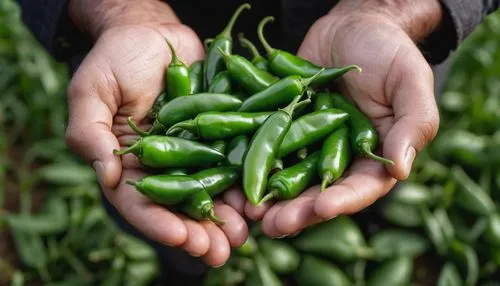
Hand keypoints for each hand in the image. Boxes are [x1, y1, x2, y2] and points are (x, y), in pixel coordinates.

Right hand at [65, 0, 247, 265]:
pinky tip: (259, 203)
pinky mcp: (219, 135)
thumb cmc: (115, 59)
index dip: (159, 223)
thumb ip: (91, 134)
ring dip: (227, 219)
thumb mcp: (91, 91)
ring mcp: (193, 152)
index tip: (182, 238)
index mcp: (128, 163)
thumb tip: (106, 176)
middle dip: (199, 232)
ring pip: (211, 192)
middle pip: (180, 207)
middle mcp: (163, 164)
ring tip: (242, 238)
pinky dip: (245, 183)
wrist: (154, 32)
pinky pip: (234, 162)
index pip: (140, 202)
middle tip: (219, 253)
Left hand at [245, 0, 441, 236]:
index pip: (360, 188)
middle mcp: (338, 157)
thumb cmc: (389, 51)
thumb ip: (414, 124)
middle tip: (273, 224)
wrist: (351, 26)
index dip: (341, 201)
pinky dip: (250, 163)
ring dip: (268, 197)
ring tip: (249, 211)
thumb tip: (400, 170)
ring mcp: (308, 143)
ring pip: (287, 177)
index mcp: (373, 156)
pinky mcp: (283, 127)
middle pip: (317, 192)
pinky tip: (233, 177)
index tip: (321, 208)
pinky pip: (266, 147)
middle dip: (296, 211)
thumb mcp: (410, 81)